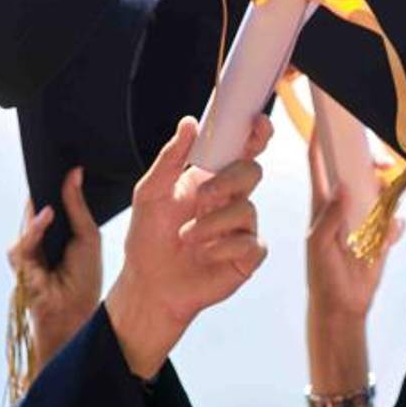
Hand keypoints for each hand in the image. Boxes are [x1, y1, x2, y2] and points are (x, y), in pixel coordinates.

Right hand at [7, 167, 103, 368]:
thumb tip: (74, 172)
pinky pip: (23, 241)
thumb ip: (77, 205)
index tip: (61, 158)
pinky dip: (35, 228)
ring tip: (52, 183)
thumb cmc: (84, 277)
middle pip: (36, 206)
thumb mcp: (87, 235)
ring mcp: (28, 251)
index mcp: (58, 230)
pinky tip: (47, 215)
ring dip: (40, 205)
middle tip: (50, 161)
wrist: (77, 311)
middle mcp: (40, 238)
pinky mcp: (20, 264)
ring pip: (28, 221)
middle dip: (42, 186)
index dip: (53, 182)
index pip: (51, 201)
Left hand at [105, 115, 271, 377]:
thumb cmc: (149, 237)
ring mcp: (242, 228)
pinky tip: (204, 256)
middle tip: (201, 197)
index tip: (257, 122)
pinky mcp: (247, 256)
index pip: (242, 150)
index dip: (256, 134)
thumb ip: (170, 158)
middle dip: (228, 181)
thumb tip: (189, 122)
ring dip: (212, 223)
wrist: (148, 284)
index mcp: (213, 179)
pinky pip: (251, 243)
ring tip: (185, 237)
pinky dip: (223, 248)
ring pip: (247, 210)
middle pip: (252, 172)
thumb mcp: (150, 192)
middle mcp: (232, 199)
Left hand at [305, 132, 401, 322]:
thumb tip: (343, 188)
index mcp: (323, 202)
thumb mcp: (320, 246)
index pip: (319, 161)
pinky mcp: (381, 233)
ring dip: (387, 186)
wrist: (344, 306)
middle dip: (368, 159)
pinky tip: (393, 229)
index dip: (320, 136)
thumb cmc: (323, 276)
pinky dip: (397, 218)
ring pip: (379, 188)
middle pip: (356, 168)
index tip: (327, 115)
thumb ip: (329, 217)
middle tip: (384, 161)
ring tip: (391, 189)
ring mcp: (363, 217)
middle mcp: (343, 204)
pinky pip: (394, 216)